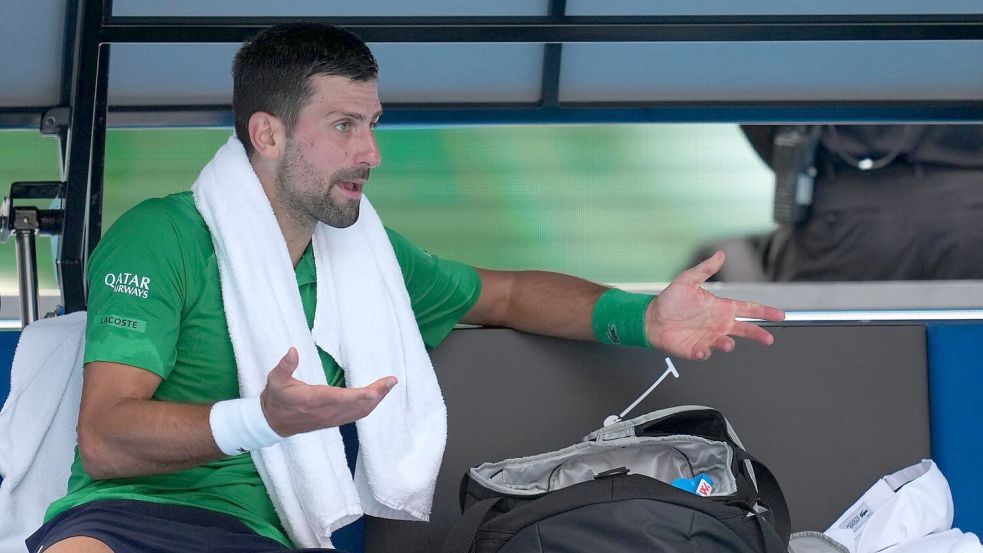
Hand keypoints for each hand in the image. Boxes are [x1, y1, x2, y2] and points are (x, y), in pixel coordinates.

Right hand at [259, 348, 396, 436]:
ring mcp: (331, 418)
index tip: (375, 391)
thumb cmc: (275, 398)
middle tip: (391, 381)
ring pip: (359, 412)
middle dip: (376, 394)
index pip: (340, 399)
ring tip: (389, 386)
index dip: (358, 396)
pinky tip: (377, 396)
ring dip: (376, 400)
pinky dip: (369, 406)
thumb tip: (293, 351)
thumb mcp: (275, 380)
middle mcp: (326, 411)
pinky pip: (356, 415)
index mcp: (313, 400)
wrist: (272, 422)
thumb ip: (285, 366)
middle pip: (357, 405)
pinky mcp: (334, 420)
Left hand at [646, 251, 784, 359]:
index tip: (779, 314)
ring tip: (727, 343)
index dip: (764, 311)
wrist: (652, 318)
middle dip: (757, 334)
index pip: (747, 309)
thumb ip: (705, 269)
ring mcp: (708, 338)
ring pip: (726, 343)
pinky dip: (705, 353)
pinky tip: (702, 350)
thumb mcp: (688, 280)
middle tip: (768, 339)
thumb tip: (720, 254)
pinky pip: (704, 353)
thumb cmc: (671, 300)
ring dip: (728, 344)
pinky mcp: (696, 349)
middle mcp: (718, 324)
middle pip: (744, 330)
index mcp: (720, 308)